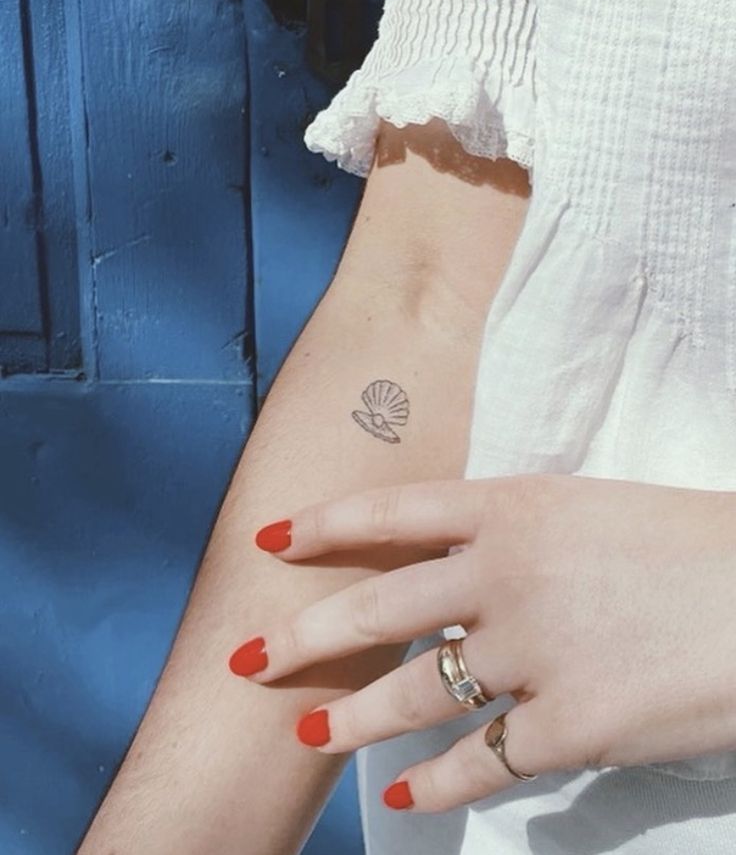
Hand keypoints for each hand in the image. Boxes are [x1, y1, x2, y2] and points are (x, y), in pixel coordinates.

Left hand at [229, 475, 735, 812]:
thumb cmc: (685, 543)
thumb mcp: (585, 511)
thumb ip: (510, 533)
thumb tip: (448, 565)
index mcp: (513, 505)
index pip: (391, 511)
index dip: (323, 526)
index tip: (271, 540)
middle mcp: (505, 574)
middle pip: (376, 606)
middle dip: (304, 634)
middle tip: (250, 655)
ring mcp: (532, 652)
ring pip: (411, 692)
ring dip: (352, 718)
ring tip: (309, 731)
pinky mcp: (568, 727)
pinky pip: (479, 762)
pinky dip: (436, 786)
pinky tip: (406, 798)